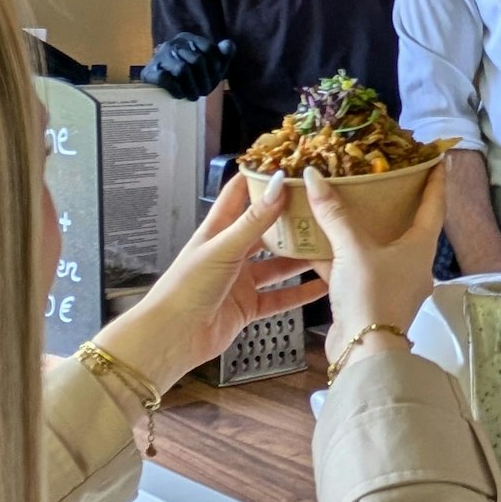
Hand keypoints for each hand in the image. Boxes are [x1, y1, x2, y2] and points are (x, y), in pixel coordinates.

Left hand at [93, 173, 325, 393]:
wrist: (173, 337)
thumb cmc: (186, 288)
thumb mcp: (224, 248)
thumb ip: (254, 220)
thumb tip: (278, 184)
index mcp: (217, 231)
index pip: (239, 194)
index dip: (260, 178)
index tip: (288, 165)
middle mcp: (230, 253)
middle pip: (264, 230)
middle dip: (289, 219)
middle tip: (319, 207)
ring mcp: (240, 280)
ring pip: (276, 264)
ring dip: (299, 257)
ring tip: (327, 245)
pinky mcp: (248, 306)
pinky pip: (280, 297)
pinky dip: (300, 293)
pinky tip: (320, 287)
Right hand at [139, 33, 233, 100]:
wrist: (161, 91)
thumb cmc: (191, 77)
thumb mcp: (210, 67)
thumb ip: (222, 55)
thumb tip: (228, 44)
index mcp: (187, 39)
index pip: (208, 48)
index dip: (215, 66)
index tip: (215, 79)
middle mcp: (172, 44)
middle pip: (197, 60)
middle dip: (204, 80)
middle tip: (204, 92)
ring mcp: (159, 57)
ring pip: (182, 69)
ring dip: (191, 87)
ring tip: (193, 97)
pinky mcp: (149, 72)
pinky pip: (165, 79)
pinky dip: (176, 90)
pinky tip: (179, 95)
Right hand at [308, 165, 444, 370]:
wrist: (364, 352)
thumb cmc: (372, 295)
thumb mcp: (353, 249)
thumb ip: (334, 214)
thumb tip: (314, 176)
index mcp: (420, 247)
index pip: (434, 205)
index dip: (435, 180)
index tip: (436, 159)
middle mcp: (411, 263)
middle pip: (406, 224)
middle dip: (395, 202)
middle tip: (382, 177)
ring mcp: (390, 282)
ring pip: (375, 247)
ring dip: (360, 228)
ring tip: (344, 203)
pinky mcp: (368, 297)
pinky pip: (353, 268)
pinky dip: (336, 254)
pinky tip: (313, 242)